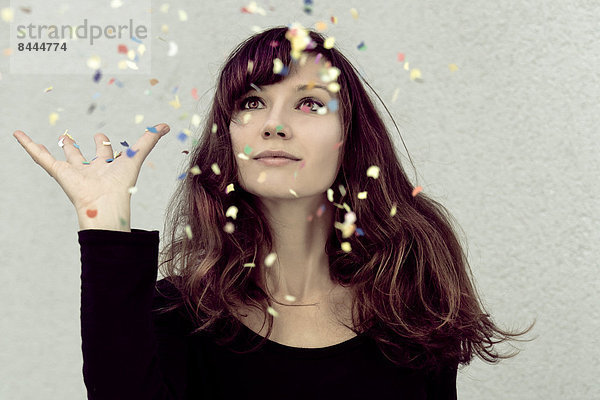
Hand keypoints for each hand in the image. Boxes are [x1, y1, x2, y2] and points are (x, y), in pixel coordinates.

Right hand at [13, 124, 169, 229]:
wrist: (104, 205)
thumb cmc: (122, 185)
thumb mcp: (136, 156)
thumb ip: (149, 140)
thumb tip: (167, 125)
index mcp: (107, 167)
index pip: (104, 152)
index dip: (103, 144)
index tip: (100, 135)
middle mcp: (90, 170)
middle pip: (82, 156)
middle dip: (77, 147)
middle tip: (71, 137)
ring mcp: (73, 172)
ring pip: (62, 157)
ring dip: (56, 148)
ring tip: (48, 140)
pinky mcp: (58, 172)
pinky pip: (40, 157)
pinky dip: (28, 145)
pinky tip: (18, 134)